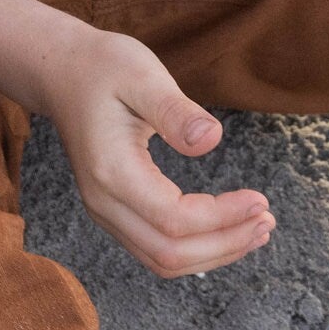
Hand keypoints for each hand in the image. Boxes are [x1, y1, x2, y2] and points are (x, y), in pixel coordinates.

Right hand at [40, 18, 275, 277]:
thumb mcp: (141, 75)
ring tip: (257, 230)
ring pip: (163, 261)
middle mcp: (103, 202)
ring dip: (214, 254)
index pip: (174, 219)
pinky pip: (157, 250)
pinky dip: (196, 250)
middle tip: (266, 220)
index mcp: (111, 171)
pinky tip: (227, 230)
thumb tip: (212, 140)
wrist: (62, 73)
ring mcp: (106, 212)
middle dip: (225, 245)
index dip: (222, 218)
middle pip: (169, 253)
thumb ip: (175, 110)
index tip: (260, 199)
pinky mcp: (115, 212)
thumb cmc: (103, 68)